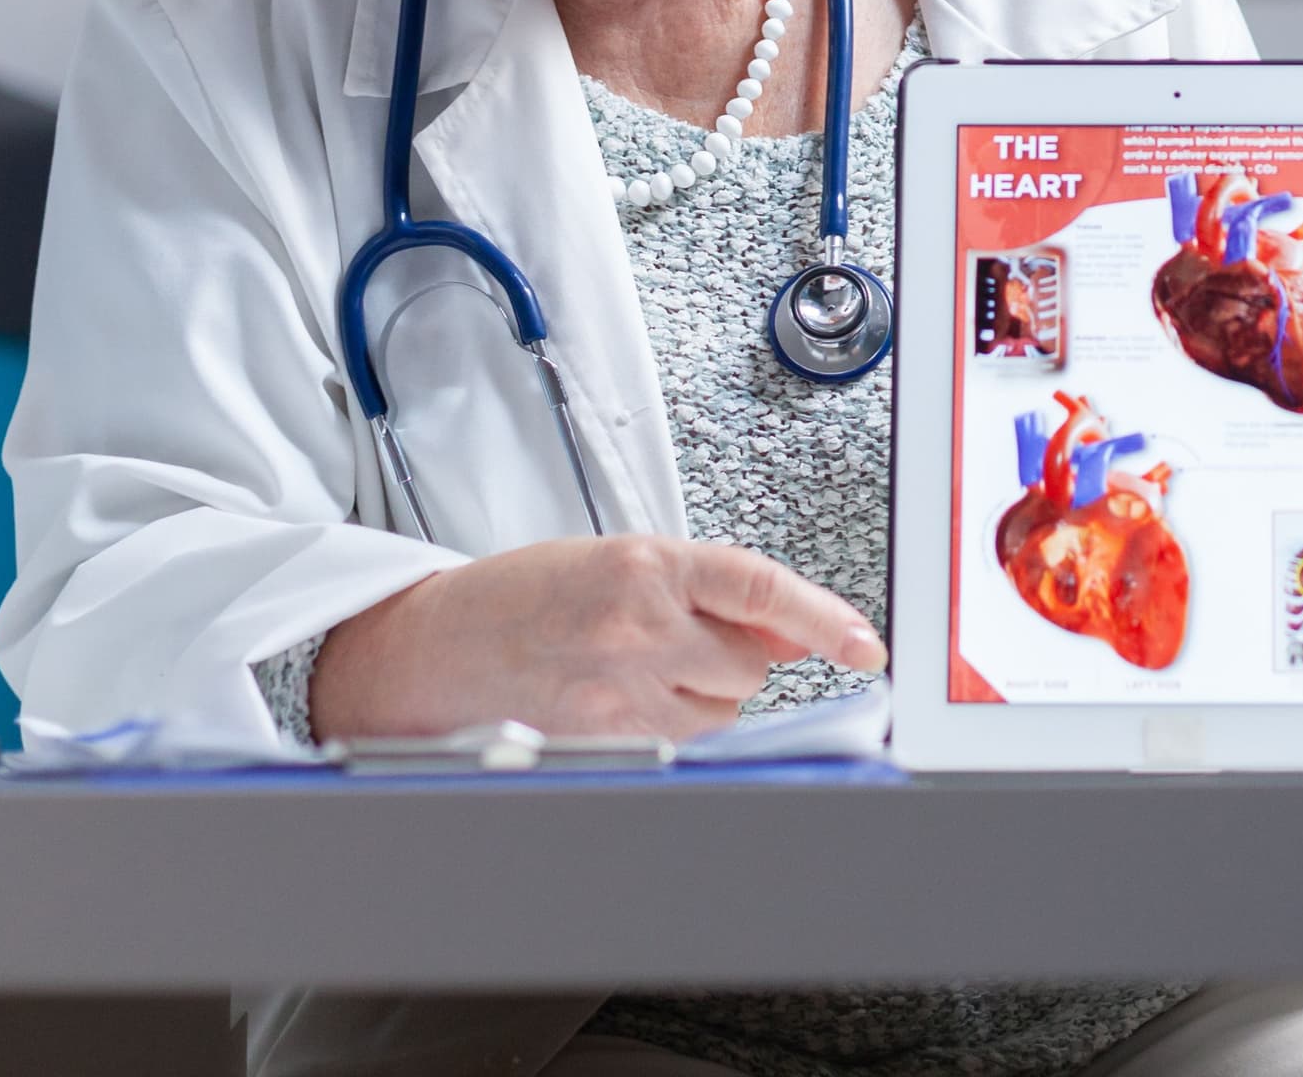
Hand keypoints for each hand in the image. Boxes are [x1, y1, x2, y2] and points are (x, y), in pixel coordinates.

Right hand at [308, 534, 885, 743]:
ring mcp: (622, 691)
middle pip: (752, 663)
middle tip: (687, 641)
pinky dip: (679, 727)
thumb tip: (784, 625)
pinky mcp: (608, 740)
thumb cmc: (525, 595)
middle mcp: (638, 627)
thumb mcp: (620, 560)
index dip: (824, 618)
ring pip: (725, 711)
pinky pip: (686, 743)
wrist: (438, 644)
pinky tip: (631, 700)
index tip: (864, 644)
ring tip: (645, 669)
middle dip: (739, 657)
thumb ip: (703, 589)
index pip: (760, 589)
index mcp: (645, 564)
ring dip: (709, 695)